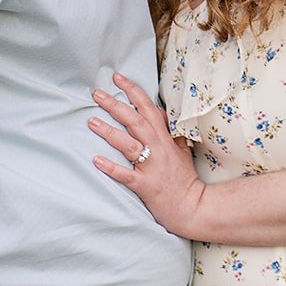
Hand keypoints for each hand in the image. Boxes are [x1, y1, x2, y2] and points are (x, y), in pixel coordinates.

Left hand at [91, 73, 204, 236]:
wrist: (194, 208)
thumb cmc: (186, 180)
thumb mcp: (182, 151)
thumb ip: (171, 133)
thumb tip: (162, 116)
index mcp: (166, 138)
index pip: (149, 108)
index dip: (133, 92)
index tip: (118, 78)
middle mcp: (159, 149)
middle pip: (135, 121)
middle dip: (115, 105)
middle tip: (96, 93)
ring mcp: (152, 167)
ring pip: (129, 144)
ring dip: (109, 132)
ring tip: (91, 121)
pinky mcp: (145, 185)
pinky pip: (126, 175)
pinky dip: (111, 167)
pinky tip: (97, 160)